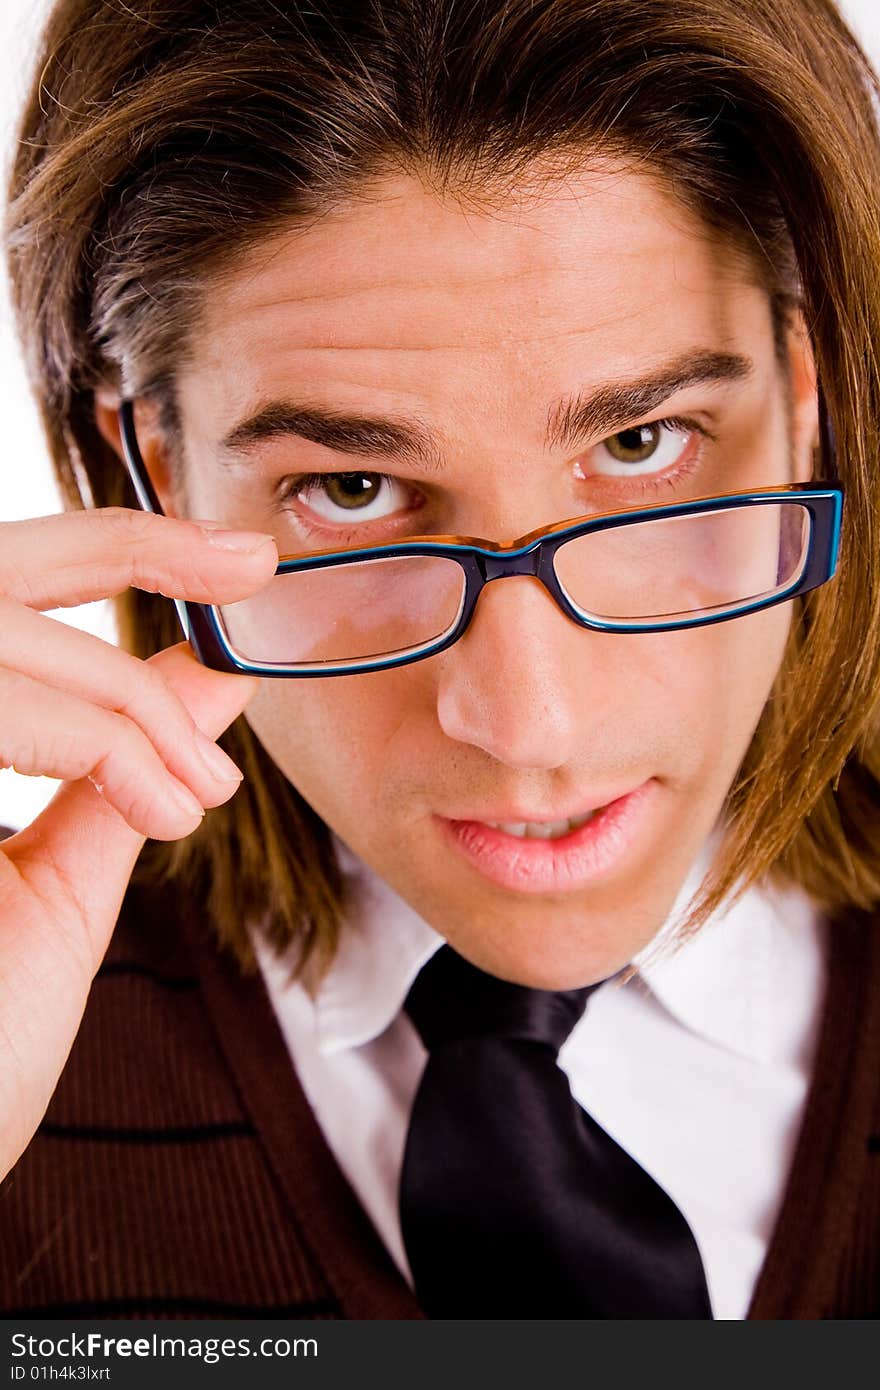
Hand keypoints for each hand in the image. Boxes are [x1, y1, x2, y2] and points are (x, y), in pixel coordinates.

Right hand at [0, 507, 277, 1177]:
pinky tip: (160, 802)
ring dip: (122, 700)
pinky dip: (92, 737)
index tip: (238, 560)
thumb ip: (118, 770)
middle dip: (126, 548)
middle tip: (243, 562)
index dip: (119, 544)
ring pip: (0, 634)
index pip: (10, 579)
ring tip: (192, 790)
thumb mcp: (56, 888)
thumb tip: (212, 674)